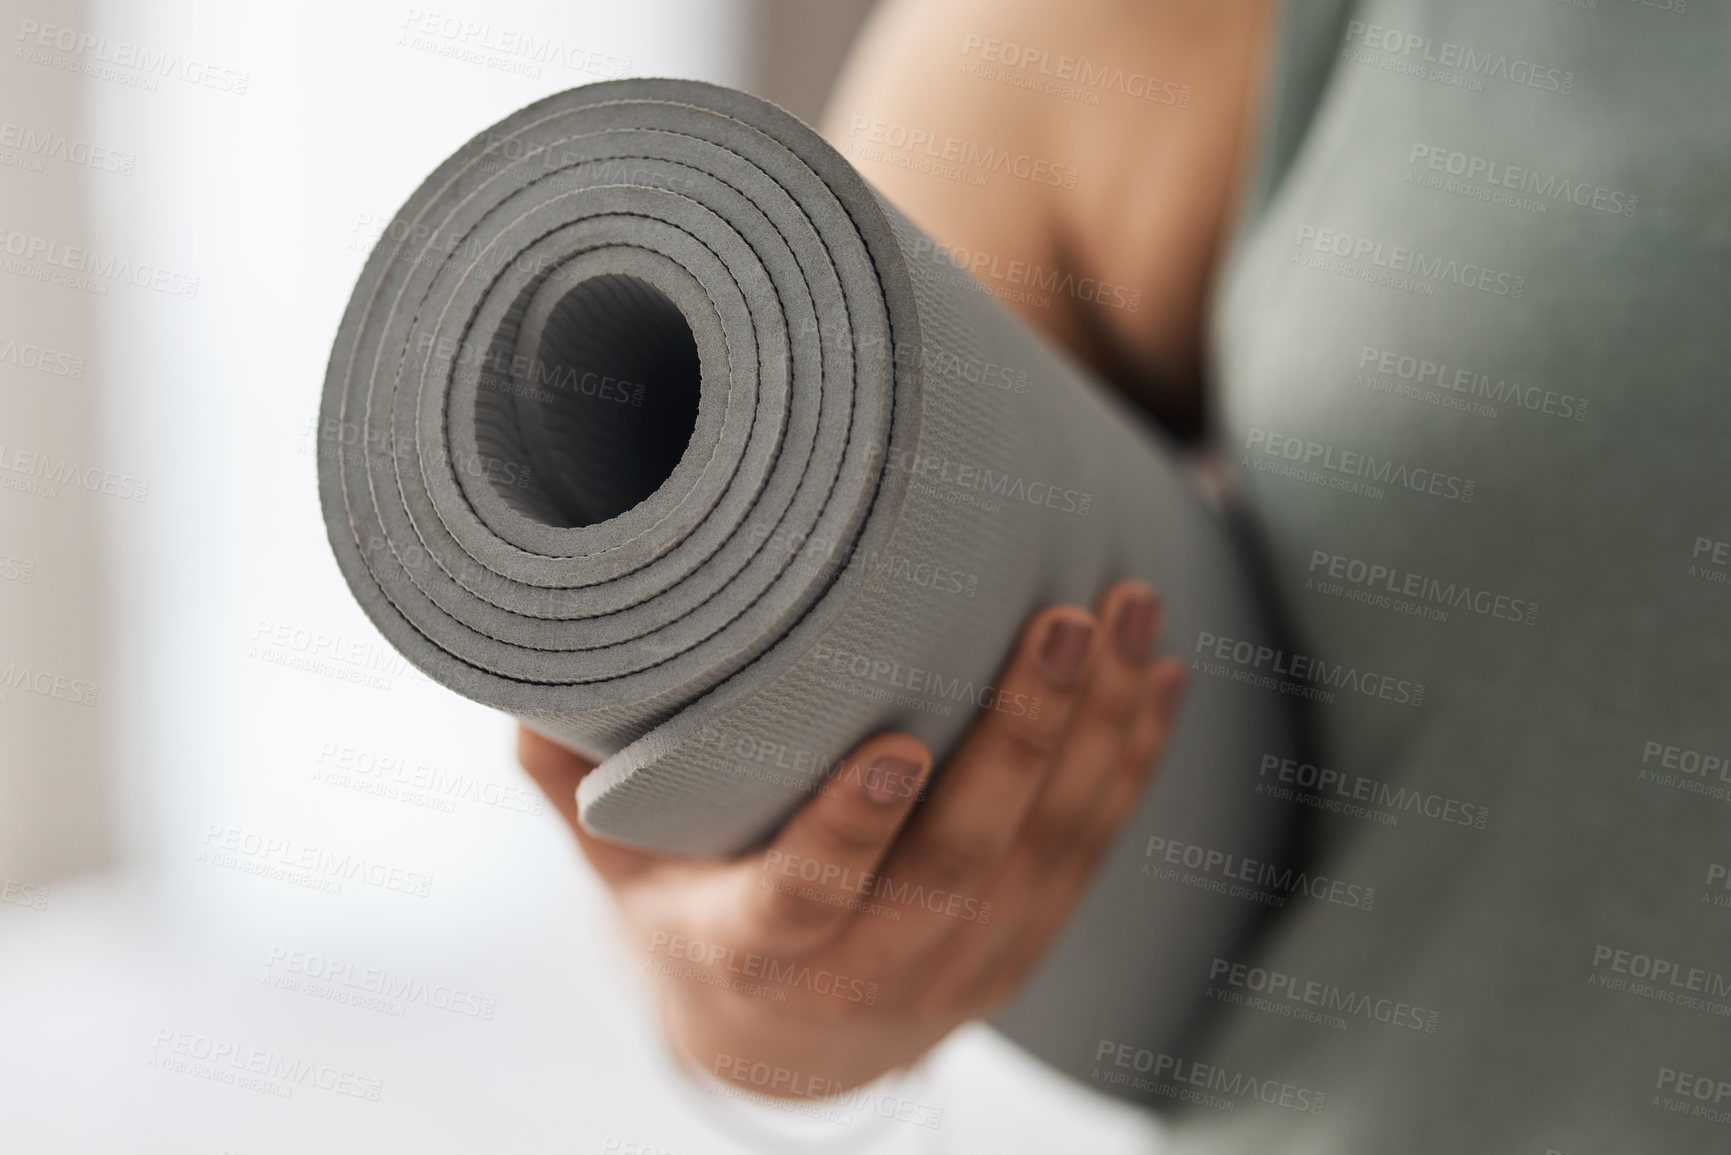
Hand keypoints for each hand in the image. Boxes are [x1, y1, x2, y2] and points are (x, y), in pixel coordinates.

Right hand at [518, 579, 1187, 1095]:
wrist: (781, 1048)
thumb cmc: (685, 921)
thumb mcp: (612, 866)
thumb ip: (573, 774)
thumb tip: (535, 662)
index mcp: (751, 950)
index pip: (806, 898)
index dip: (848, 831)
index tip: (892, 747)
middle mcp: (869, 971)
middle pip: (963, 865)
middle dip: (1022, 742)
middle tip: (1061, 626)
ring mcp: (963, 965)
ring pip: (1048, 855)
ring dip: (1098, 733)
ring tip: (1129, 611)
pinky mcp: (1022, 945)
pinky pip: (1091, 856)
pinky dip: (1131, 764)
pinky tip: (1163, 675)